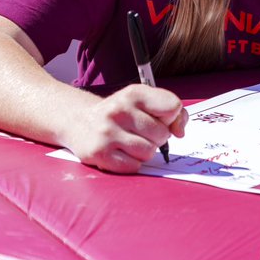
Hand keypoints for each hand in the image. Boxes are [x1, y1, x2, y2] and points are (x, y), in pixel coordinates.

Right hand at [62, 84, 185, 172]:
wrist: (80, 121)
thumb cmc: (121, 113)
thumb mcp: (143, 101)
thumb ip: (171, 111)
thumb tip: (180, 132)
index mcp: (134, 93)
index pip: (173, 107)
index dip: (172, 118)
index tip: (161, 119)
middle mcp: (119, 110)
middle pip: (162, 134)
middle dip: (157, 138)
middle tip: (140, 133)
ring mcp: (107, 133)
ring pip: (149, 152)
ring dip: (144, 151)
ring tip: (130, 142)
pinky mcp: (99, 153)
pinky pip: (134, 166)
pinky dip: (132, 163)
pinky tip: (121, 152)